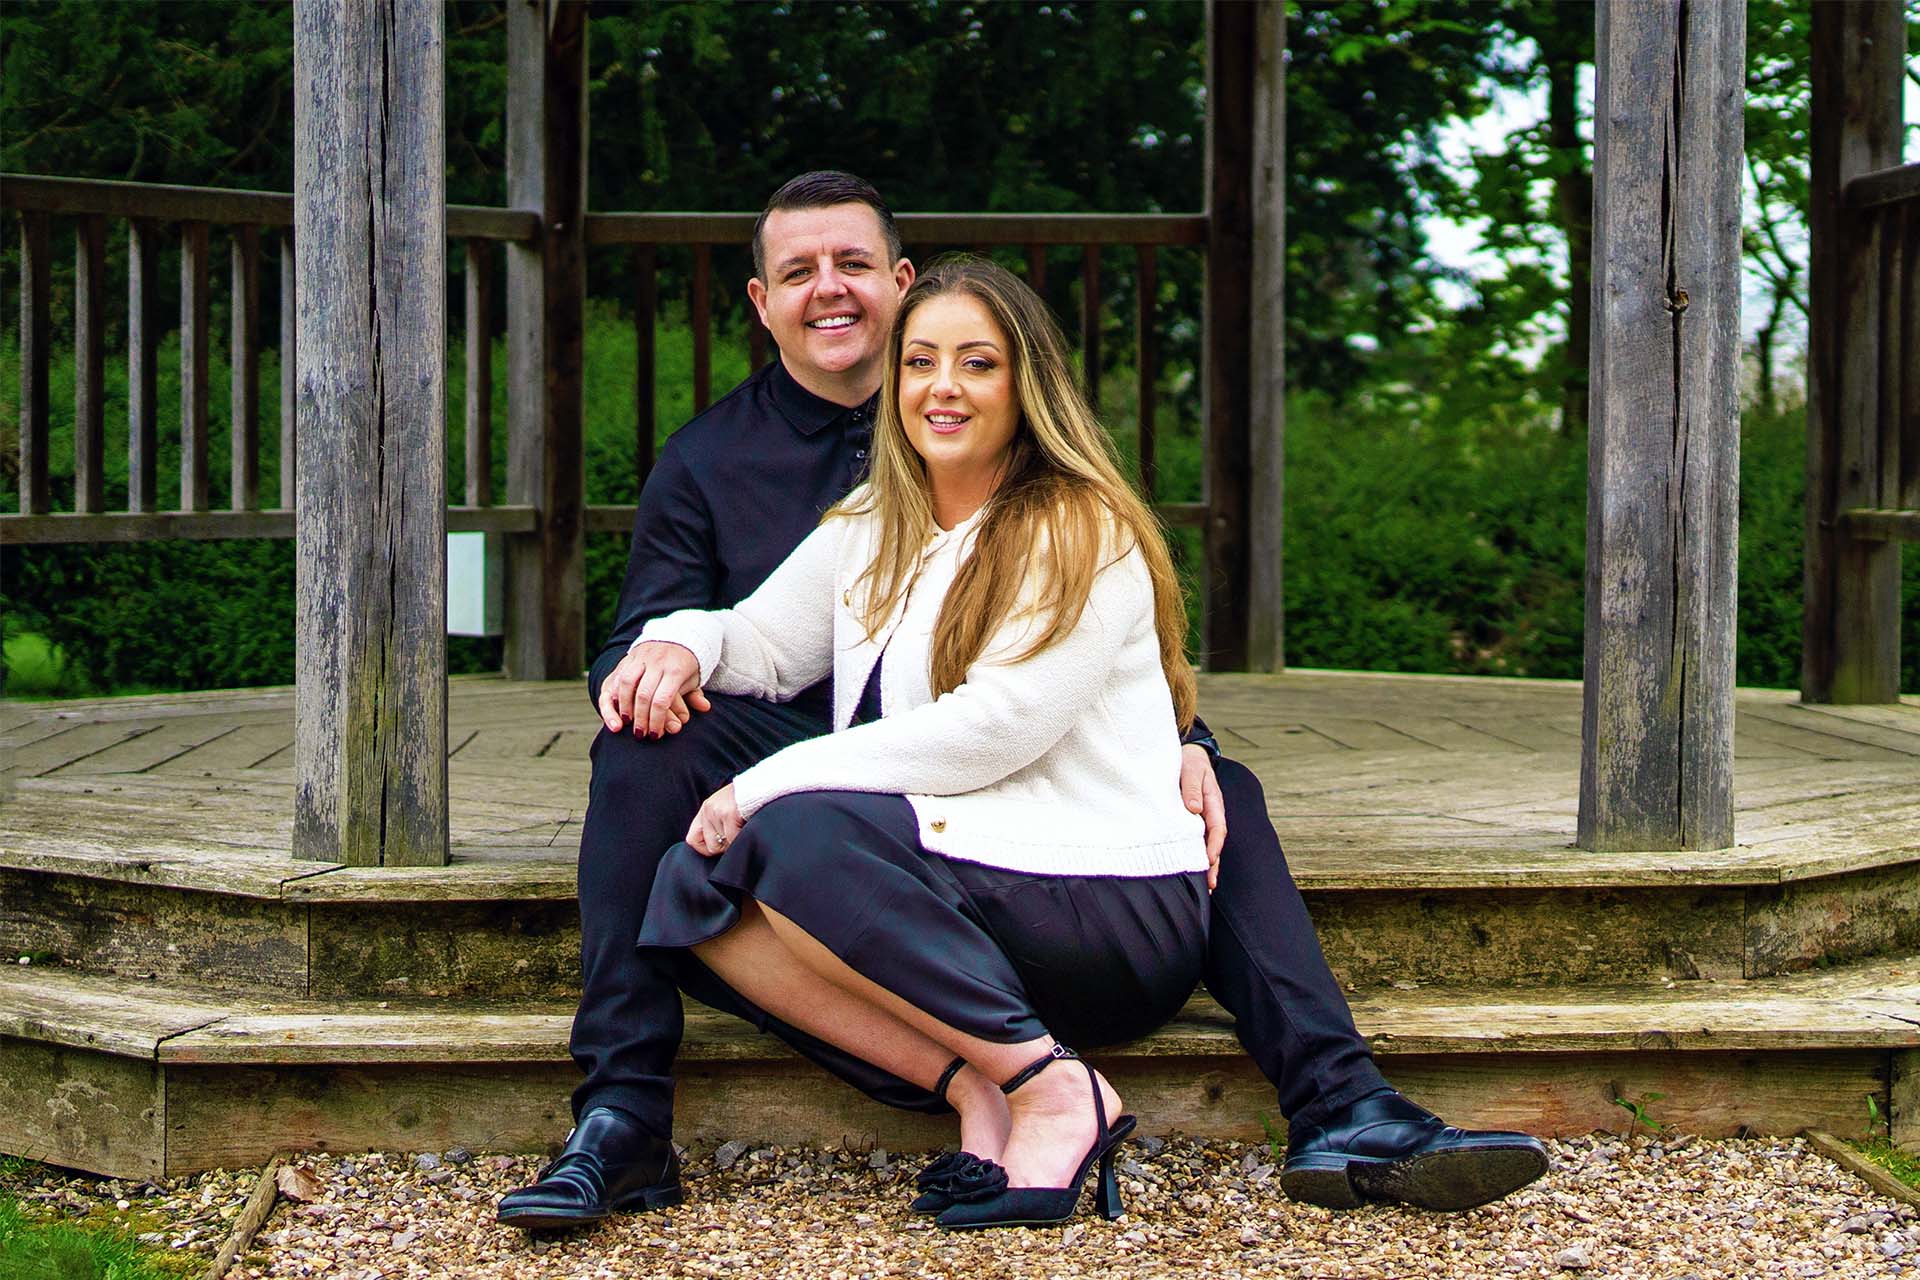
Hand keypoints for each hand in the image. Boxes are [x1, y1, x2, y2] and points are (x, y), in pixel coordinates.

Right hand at [598, 641, 711, 737]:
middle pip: (643, 694)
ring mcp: (641, 657)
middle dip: (640, 718)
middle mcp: (656, 662)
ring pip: (626, 683)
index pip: (662, 700)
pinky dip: (614, 694)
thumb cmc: (686, 664)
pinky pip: (617, 675)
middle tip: (640, 734)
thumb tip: (706, 708)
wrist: (676, 635)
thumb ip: (695, 695)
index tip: (654, 735)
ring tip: (625, 724)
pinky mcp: (630, 656)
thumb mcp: (694, 678)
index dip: (656, 720)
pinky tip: (616, 708)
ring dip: (624, 706)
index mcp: (675, 669)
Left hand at [687, 783, 742, 855]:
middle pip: (711, 846)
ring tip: (744, 827)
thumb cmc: (749, 799)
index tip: (721, 846)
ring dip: (735, 841)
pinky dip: (743, 838)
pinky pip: (733, 840)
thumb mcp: (727, 808)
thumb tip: (719, 847)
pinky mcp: (728, 814)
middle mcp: (708, 810)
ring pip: (723, 845)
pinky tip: (748, 826)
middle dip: (726, 847)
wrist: (763, 783)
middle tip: (738, 835)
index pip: (693, 839)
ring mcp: (717, 812)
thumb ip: (719, 824)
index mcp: (706, 809)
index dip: (706, 848)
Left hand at [1180, 744, 1226, 890]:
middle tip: (1210, 884)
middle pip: (1215, 842)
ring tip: (1206, 886)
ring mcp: (1202, 818)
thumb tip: (1194, 809)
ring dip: (1207, 864)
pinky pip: (1195, 839)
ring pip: (1206, 844)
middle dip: (1214, 863)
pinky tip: (1191, 868)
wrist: (1188, 754)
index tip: (1209, 860)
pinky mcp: (1192, 820)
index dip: (1214, 844)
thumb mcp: (1190, 770)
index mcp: (1214, 802)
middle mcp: (1210, 813)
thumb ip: (1192, 788)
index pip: (1217, 827)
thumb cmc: (1189, 762)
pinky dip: (1195, 854)